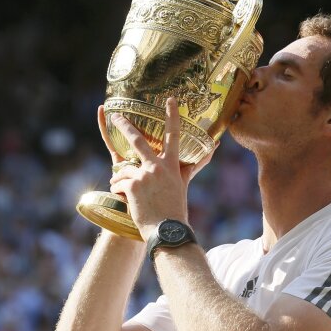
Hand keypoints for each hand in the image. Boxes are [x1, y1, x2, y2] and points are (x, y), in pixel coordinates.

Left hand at [103, 98, 215, 238]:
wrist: (167, 231)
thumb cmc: (176, 208)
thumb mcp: (183, 183)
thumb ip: (193, 164)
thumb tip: (213, 149)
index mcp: (171, 164)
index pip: (173, 135)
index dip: (172, 115)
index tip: (170, 100)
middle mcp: (158, 166)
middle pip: (138, 140)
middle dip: (125, 126)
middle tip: (117, 116)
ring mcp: (144, 175)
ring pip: (123, 168)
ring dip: (121, 179)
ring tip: (126, 191)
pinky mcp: (132, 185)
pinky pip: (118, 182)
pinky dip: (118, 190)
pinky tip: (125, 199)